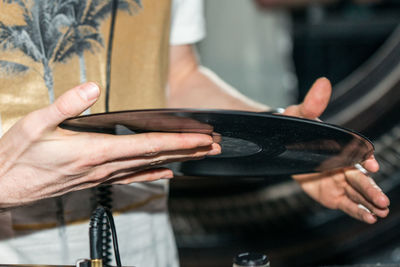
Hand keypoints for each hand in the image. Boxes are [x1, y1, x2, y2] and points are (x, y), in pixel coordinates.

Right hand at [0, 83, 220, 208]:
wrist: (2, 187)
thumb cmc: (17, 157)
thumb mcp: (34, 124)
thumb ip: (66, 105)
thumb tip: (92, 88)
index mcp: (94, 151)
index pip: (148, 145)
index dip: (178, 142)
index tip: (202, 138)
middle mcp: (104, 166)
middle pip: (156, 157)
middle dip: (188, 151)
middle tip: (214, 146)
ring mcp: (102, 176)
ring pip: (148, 167)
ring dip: (177, 160)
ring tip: (199, 156)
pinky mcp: (96, 181)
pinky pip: (132, 178)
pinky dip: (153, 174)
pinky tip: (167, 174)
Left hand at [284, 78, 388, 223]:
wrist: (278, 143)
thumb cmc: (293, 126)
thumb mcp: (300, 114)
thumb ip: (313, 103)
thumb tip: (323, 82)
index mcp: (341, 145)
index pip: (358, 152)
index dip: (365, 158)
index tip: (372, 165)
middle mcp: (343, 164)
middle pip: (360, 178)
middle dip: (371, 189)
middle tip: (383, 201)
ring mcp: (337, 180)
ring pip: (356, 193)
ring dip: (368, 203)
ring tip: (380, 213)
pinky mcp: (329, 193)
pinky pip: (345, 203)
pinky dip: (356, 210)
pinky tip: (368, 218)